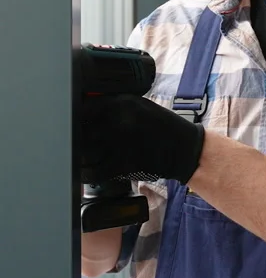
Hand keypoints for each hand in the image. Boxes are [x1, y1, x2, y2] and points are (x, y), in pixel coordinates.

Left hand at [81, 94, 204, 184]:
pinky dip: (86, 174)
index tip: (69, 122)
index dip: (74, 117)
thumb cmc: (161, 126)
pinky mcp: (123, 164)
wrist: (184, 148)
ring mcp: (120, 143)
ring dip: (78, 157)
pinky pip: (94, 172)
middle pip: (81, 130)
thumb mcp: (139, 106)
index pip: (85, 108)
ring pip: (85, 153)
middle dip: (74, 138)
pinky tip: (85, 173)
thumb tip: (86, 111)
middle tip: (70, 142)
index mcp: (121, 103)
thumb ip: (114, 106)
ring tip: (74, 159)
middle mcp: (118, 121)